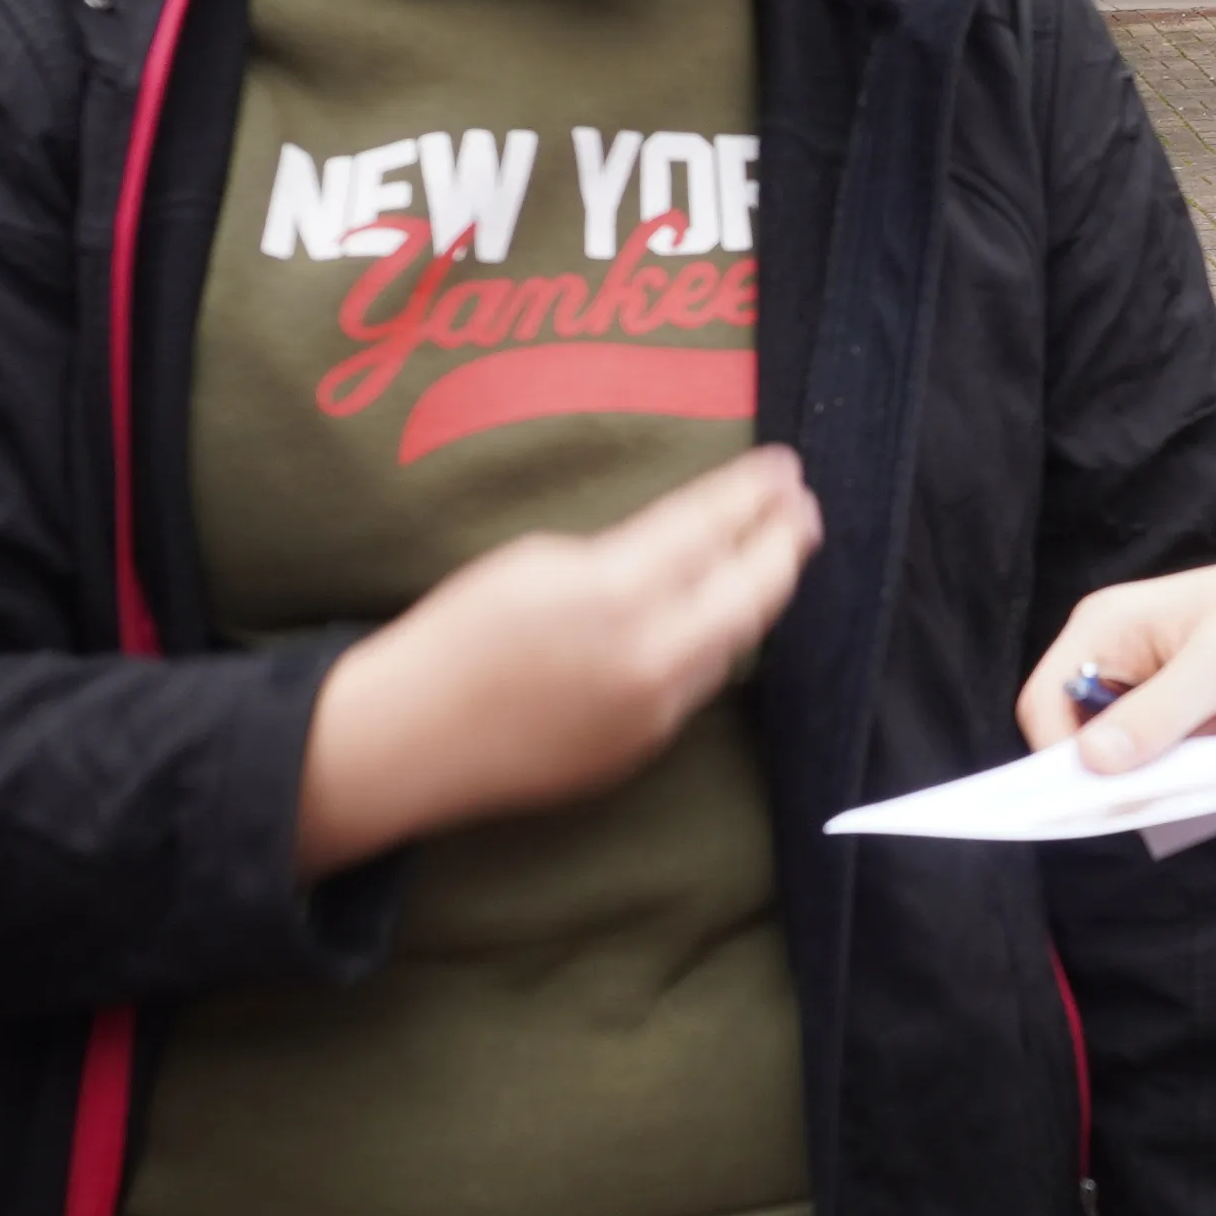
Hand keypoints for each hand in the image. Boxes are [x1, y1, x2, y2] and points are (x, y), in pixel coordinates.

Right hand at [297, 447, 821, 875]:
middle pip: (749, 593)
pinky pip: (697, 683)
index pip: (709, 530)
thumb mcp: (537, 562)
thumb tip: (682, 553)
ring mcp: (653, 709)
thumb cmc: (456, 634)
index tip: (783, 468)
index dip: (751, 495)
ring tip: (777, 556)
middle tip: (803, 508)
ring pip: (733, 643)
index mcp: (616, 593)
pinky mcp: (643, 747)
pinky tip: (724, 617)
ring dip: (759, 594)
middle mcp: (650, 656)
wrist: (413, 740)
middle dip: (782, 545)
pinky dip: (719, 641)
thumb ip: (623, 555)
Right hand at [1021, 522, 1215, 769]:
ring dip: (1158, 780)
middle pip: (1079, 740)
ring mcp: (1159, 698)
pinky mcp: (1196, 724)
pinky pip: (1170, 771)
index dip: (1055, 756)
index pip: (1043, 704)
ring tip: (1211, 764)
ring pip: (1127, 763)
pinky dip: (1188, 782)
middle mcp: (1122, 664)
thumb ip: (1158, 713)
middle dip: (1112, 774)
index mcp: (1106, 629)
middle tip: (1164, 790)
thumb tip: (1091, 765)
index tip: (1094, 799)